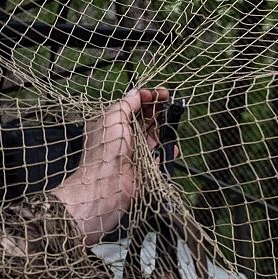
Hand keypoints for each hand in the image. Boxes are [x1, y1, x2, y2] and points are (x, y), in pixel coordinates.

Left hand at [51, 85, 171, 243]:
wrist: (106, 185)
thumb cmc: (105, 152)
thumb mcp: (113, 118)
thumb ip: (126, 104)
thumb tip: (136, 93)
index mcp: (112, 124)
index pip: (132, 106)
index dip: (146, 98)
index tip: (160, 93)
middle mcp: (123, 137)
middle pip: (144, 120)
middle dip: (157, 110)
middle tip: (169, 102)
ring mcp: (133, 153)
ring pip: (153, 137)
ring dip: (163, 128)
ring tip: (172, 120)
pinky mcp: (143, 168)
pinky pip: (159, 158)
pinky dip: (167, 152)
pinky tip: (172, 146)